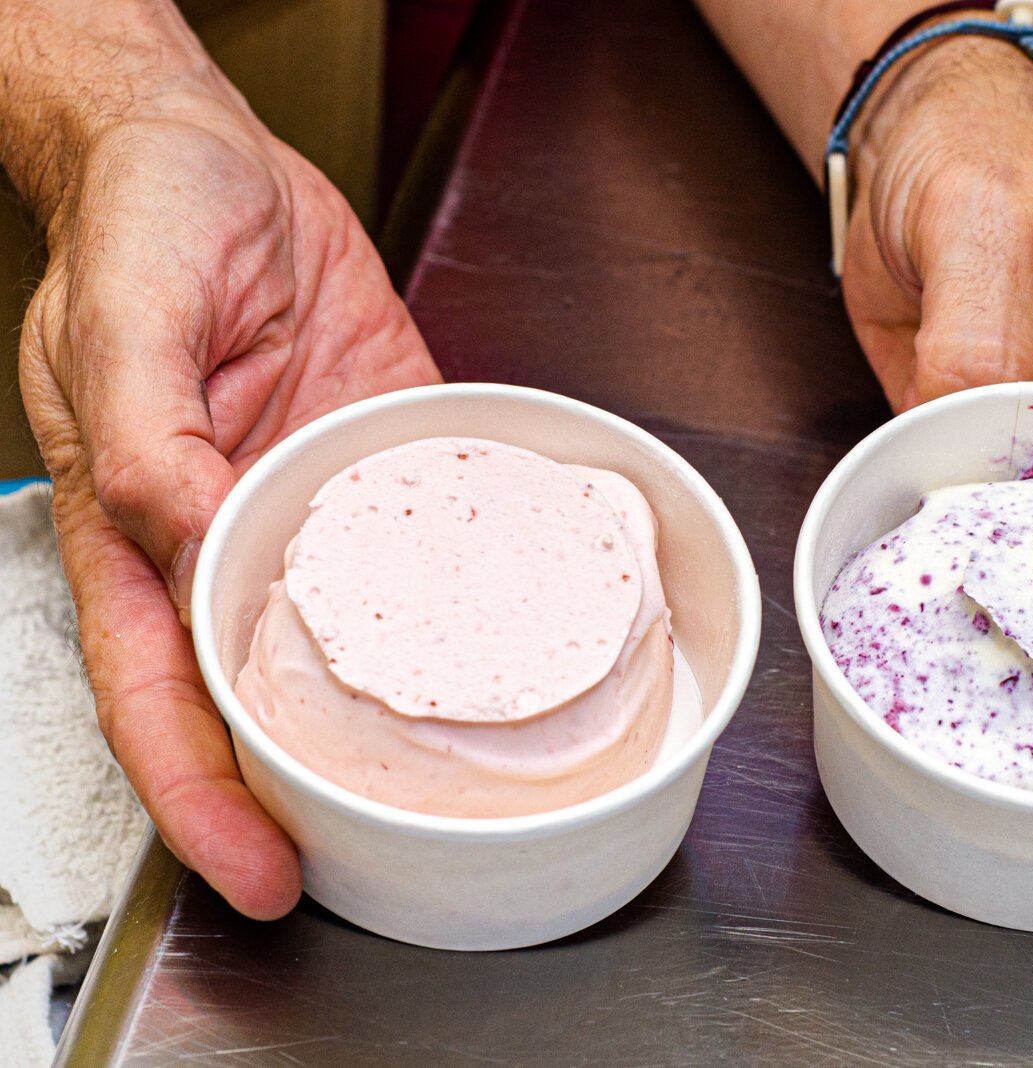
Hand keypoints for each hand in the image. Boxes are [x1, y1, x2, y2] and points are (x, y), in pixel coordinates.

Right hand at [16, 77, 439, 916]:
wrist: (215, 158)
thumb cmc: (143, 224)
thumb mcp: (124, 316)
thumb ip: (143, 430)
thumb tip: (182, 528)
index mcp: (140, 528)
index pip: (158, 694)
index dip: (200, 793)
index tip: (255, 864)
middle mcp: (225, 538)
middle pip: (251, 699)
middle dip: (298, 793)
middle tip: (371, 860)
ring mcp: (309, 510)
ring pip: (346, 642)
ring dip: (385, 720)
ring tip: (452, 787)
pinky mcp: (379, 466)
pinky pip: (425, 545)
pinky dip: (463, 598)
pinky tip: (511, 641)